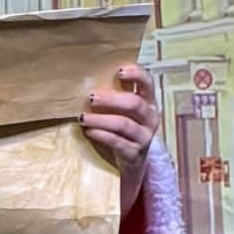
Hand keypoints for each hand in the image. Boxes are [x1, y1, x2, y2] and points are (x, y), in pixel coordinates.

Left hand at [82, 64, 159, 215]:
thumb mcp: (121, 111)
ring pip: (124, 124)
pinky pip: (117, 142)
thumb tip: (86, 78)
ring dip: (101, 119)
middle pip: (134, 103)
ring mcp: (145, 136)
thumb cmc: (121, 129)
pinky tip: (89, 131)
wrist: (129, 162)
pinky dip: (101, 135)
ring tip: (82, 117)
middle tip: (90, 97)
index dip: (137, 75)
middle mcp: (151, 117)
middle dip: (111, 99)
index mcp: (149, 102)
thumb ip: (114, 95)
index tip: (119, 71)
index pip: (148, 83)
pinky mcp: (135, 153)